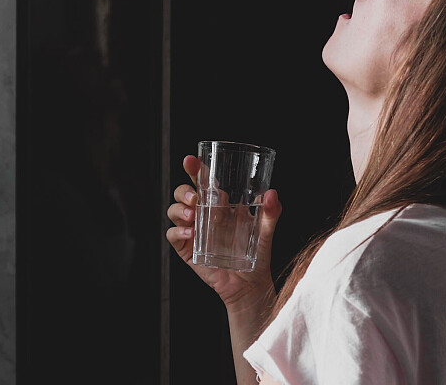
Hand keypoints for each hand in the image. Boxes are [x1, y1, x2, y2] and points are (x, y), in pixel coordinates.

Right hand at [166, 154, 282, 310]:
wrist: (250, 284)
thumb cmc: (257, 255)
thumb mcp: (266, 231)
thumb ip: (271, 212)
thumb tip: (272, 193)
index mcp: (219, 204)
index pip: (203, 181)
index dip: (194, 168)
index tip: (191, 160)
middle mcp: (203, 214)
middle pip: (183, 193)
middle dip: (184, 190)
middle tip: (195, 198)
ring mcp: (193, 231)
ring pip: (173, 210)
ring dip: (179, 209)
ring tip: (193, 216)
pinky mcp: (188, 249)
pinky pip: (173, 235)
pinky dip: (177, 231)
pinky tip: (189, 233)